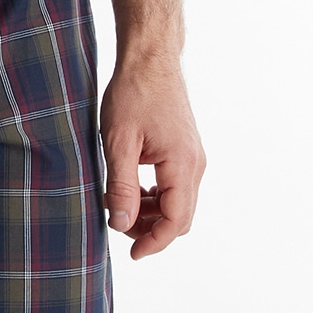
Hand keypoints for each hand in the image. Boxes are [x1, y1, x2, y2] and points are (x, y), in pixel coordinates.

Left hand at [99, 54, 204, 259]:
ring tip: (119, 205)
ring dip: (151, 213)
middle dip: (150, 230)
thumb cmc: (134, 94)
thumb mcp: (119, 143)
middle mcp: (195, 165)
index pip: (175, 222)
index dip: (153, 243)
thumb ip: (122, 188)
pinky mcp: (185, 151)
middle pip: (180, 217)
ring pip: (178, 203)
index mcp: (182, 165)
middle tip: (117, 224)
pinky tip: (131, 189)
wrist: (150, 59)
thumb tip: (122, 225)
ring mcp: (193, 158)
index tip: (131, 254)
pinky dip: (155, 197)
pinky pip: (175, 187)